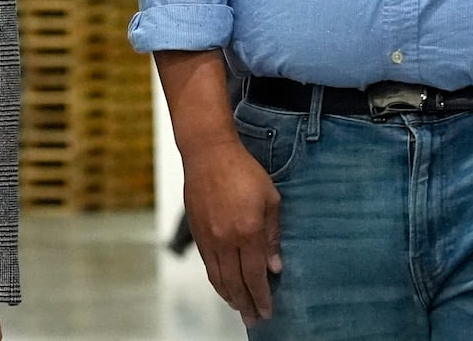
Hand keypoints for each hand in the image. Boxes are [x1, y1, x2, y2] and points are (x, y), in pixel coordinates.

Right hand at [182, 138, 281, 327]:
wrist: (208, 152)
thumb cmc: (243, 170)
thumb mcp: (270, 199)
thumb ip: (273, 235)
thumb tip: (275, 266)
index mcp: (248, 232)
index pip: (255, 276)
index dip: (262, 296)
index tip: (267, 311)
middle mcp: (226, 239)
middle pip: (235, 282)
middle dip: (245, 304)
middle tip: (253, 319)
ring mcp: (208, 237)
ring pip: (218, 277)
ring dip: (229, 296)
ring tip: (238, 307)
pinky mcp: (197, 231)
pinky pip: (207, 264)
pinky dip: (216, 280)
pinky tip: (223, 285)